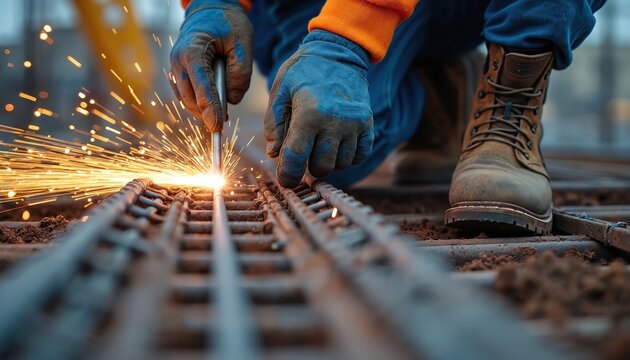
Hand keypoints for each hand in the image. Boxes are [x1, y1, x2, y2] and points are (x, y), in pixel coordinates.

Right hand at [170, 0, 252, 130]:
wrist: (210, 10)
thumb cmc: (227, 23)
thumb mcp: (243, 43)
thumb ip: (240, 73)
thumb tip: (231, 100)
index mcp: (192, 51)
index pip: (201, 86)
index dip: (210, 109)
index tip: (218, 127)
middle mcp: (178, 60)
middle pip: (189, 97)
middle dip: (205, 114)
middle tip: (222, 126)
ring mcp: (175, 67)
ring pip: (185, 99)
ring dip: (202, 110)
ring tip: (221, 117)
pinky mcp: (178, 72)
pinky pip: (185, 94)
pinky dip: (198, 103)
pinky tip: (213, 107)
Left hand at [265, 30, 373, 187]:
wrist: (339, 52)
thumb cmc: (304, 72)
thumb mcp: (280, 90)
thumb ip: (273, 124)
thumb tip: (274, 153)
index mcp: (309, 113)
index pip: (296, 158)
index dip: (288, 175)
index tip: (285, 180)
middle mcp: (334, 122)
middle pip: (321, 166)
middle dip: (308, 167)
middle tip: (304, 154)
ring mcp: (354, 124)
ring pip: (340, 164)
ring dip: (328, 161)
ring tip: (320, 144)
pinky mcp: (368, 124)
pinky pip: (359, 156)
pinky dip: (347, 156)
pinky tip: (337, 143)